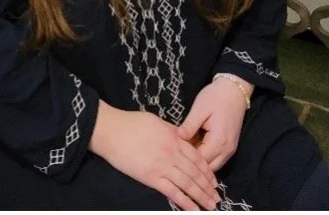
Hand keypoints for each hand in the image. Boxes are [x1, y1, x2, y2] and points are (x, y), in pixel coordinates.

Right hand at [90, 102, 220, 210]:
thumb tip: (182, 138)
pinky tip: (194, 209)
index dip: (207, 171)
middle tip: (217, 197)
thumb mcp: (157, 122)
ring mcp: (162, 166)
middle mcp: (172, 153)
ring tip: (210, 205)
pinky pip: (173, 192)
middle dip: (208, 187)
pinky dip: (185, 202)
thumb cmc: (131, 123)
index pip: (197, 157)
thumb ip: (172, 132)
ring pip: (188, 184)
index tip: (214, 181)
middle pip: (195, 173)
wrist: (112, 131)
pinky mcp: (151, 178)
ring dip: (201, 196)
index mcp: (174, 138)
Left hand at [176, 77, 251, 170]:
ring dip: (200, 161)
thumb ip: (189, 126)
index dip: (186, 158)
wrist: (234, 90)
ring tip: (186, 150)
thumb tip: (177, 138)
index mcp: (218, 141)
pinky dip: (207, 157)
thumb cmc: (216, 97)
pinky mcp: (230, 146)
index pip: (200, 161)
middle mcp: (226, 150)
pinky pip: (217, 159)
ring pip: (213, 166)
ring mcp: (230, 150)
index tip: (174, 151)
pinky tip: (196, 147)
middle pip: (207, 168)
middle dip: (192, 163)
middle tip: (178, 152)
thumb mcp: (199, 109)